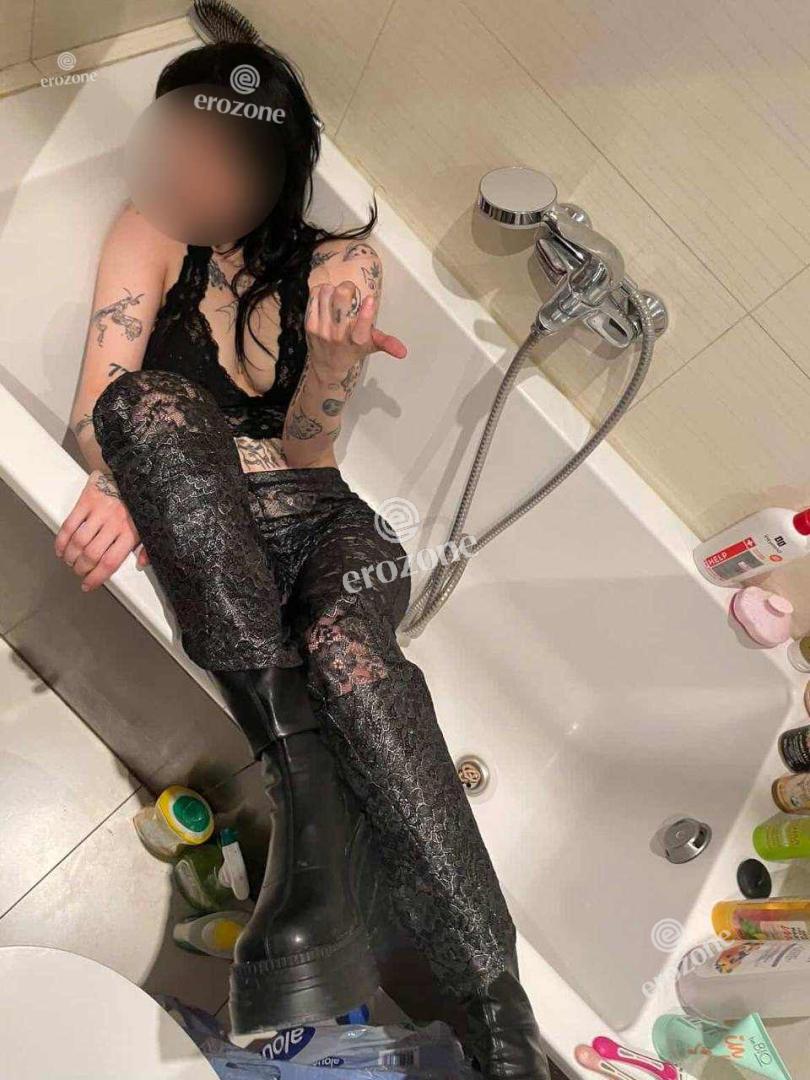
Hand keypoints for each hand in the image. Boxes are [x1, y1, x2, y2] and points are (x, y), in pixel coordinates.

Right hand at [54, 469, 148, 591]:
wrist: (126, 470)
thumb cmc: (137, 502)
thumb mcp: (148, 524)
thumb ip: (146, 546)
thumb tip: (141, 564)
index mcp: (130, 532)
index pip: (111, 562)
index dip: (97, 577)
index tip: (88, 585)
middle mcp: (114, 523)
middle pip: (91, 555)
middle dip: (81, 569)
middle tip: (79, 572)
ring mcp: (99, 511)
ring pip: (79, 542)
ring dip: (71, 557)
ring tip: (70, 562)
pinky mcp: (86, 501)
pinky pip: (69, 525)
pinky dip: (62, 541)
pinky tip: (61, 550)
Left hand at [305, 281, 406, 374]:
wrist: (326, 365)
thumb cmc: (351, 351)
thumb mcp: (371, 347)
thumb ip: (387, 343)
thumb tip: (403, 351)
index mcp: (357, 340)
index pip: (362, 326)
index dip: (366, 312)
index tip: (370, 300)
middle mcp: (339, 335)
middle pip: (341, 296)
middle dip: (348, 288)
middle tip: (350, 292)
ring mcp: (322, 328)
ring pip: (327, 291)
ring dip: (334, 289)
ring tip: (337, 298)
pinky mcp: (309, 323)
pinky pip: (315, 295)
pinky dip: (321, 292)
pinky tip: (326, 299)